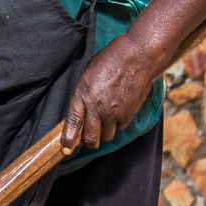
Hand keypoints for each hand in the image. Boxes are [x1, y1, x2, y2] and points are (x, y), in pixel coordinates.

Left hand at [61, 30, 162, 156]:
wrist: (139, 56)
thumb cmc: (113, 59)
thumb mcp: (89, 73)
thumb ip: (84, 93)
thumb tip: (82, 109)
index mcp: (83, 93)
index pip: (72, 121)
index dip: (68, 138)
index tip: (66, 149)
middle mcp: (96, 106)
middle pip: (90, 137)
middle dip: (89, 142)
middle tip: (90, 141)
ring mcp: (113, 112)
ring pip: (106, 136)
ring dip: (105, 132)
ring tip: (107, 119)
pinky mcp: (128, 114)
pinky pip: (120, 127)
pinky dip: (119, 123)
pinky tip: (120, 109)